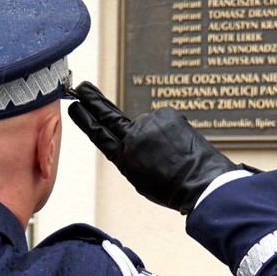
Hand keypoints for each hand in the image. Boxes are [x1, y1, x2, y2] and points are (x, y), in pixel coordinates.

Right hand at [68, 81, 235, 213]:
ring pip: (149, 125)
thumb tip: (136, 139)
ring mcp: (150, 123)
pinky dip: (171, 130)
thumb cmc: (173, 188)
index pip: (98, 134)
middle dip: (94, 100)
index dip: (85, 120)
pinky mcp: (167, 114)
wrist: (202, 183)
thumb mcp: (142, 179)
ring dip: (158, 135)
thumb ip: (132, 156)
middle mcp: (133, 136)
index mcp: (123, 158)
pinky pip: (165, 121)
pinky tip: (181, 145)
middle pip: (110, 115)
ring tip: (174, 155)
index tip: (74, 105)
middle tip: (82, 87)